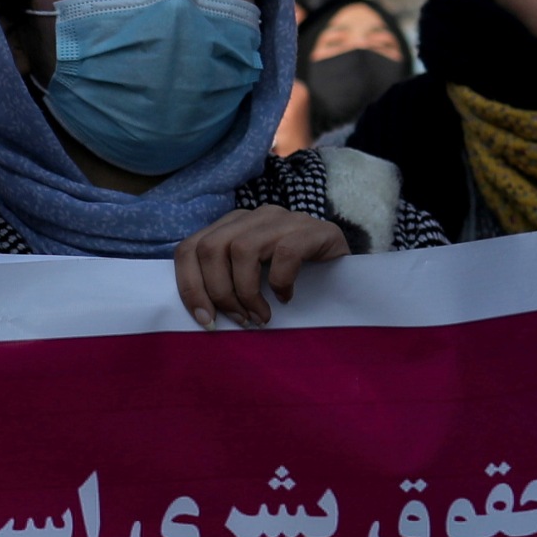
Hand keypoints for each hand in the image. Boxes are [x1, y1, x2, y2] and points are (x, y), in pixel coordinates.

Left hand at [175, 206, 349, 328]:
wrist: (348, 271)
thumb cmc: (292, 281)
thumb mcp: (252, 279)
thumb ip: (225, 283)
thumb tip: (199, 314)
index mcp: (230, 227)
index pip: (188, 248)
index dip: (189, 285)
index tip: (204, 319)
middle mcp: (253, 217)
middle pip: (209, 248)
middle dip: (218, 292)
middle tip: (238, 319)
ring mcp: (283, 219)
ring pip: (242, 250)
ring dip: (247, 291)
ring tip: (261, 315)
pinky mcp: (313, 230)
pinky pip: (285, 253)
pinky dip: (280, 281)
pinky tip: (287, 298)